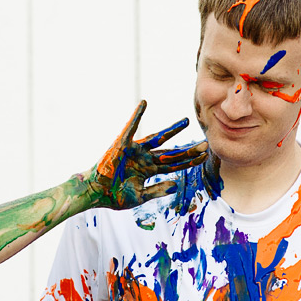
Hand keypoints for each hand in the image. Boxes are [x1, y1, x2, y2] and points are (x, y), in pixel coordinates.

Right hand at [89, 101, 207, 208]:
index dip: (188, 161)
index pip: (173, 165)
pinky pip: (130, 127)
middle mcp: (144, 158)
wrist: (96, 193)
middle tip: (205, 144)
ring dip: (172, 131)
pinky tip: (144, 103)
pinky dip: (137, 115)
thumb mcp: (140, 197)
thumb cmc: (115, 196)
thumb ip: (157, 190)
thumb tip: (175, 185)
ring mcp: (135, 151)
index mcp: (149, 170)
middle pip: (171, 153)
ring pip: (157, 139)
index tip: (203, 156)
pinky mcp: (122, 144)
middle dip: (187, 150)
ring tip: (186, 121)